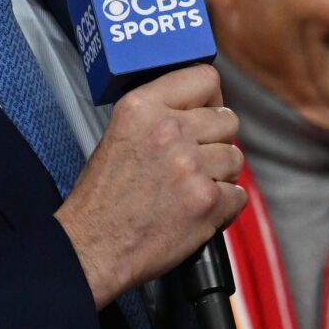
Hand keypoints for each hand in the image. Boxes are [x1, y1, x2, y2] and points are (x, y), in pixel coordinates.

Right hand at [53, 64, 245, 309]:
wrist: (89, 250)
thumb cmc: (103, 199)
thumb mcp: (119, 134)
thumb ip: (161, 115)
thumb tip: (203, 107)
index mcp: (142, 108)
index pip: (205, 78)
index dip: (210, 99)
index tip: (205, 112)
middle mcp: (169, 131)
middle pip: (228, 119)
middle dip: (216, 141)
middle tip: (192, 162)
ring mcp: (191, 166)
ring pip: (236, 157)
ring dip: (219, 175)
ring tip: (187, 190)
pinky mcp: (207, 200)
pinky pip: (239, 194)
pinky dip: (223, 207)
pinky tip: (194, 211)